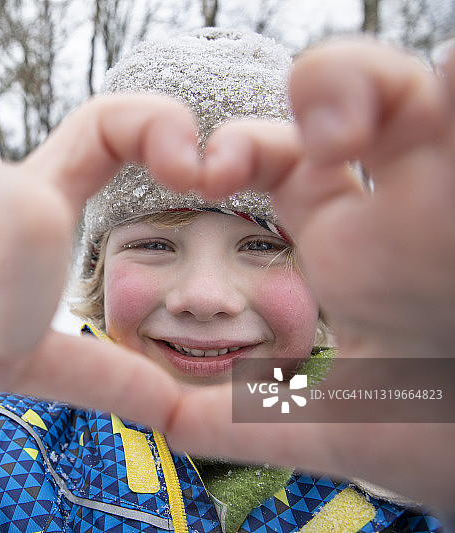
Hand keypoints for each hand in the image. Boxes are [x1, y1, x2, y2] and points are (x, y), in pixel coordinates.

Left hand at [164, 39, 454, 511]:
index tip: (203, 173)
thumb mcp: (334, 428)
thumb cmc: (446, 439)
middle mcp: (410, 204)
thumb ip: (236, 420)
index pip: (288, 163)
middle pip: (357, 99)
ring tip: (346, 131)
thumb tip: (149, 421)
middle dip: (323, 90)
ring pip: (428, 84)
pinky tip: (448, 86)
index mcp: (357, 246)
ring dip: (378, 84)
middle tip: (302, 142)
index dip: (243, 150)